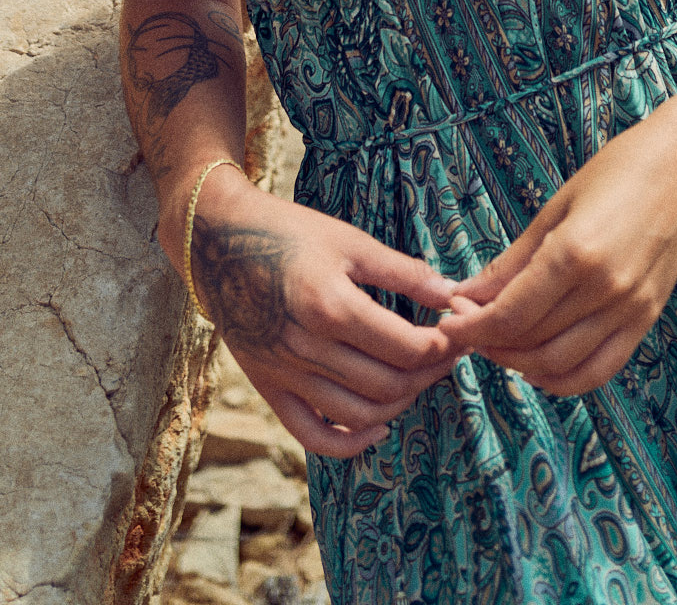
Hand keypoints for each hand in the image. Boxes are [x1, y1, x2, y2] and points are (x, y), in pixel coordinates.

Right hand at [187, 169, 458, 457]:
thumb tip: (452, 294)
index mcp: (330, 305)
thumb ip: (403, 271)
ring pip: (360, 414)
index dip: (443, 344)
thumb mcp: (349, 241)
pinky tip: (376, 428)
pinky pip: (313, 435)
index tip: (459, 330)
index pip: (407, 347)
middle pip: (389, 384)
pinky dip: (349, 443)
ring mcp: (285, 373)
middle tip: (447, 352)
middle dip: (430, 373)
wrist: (218, 242)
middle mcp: (307, 348)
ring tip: (418, 377)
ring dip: (401, 403)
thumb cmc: (288, 233)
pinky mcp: (268, 387)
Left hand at [440, 107, 676, 396]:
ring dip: (519, 363)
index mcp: (575, 254)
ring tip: (495, 342)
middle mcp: (605, 290)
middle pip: (531, 342)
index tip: (447, 321)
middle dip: (487, 341)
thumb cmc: (617, 170)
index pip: (510, 315)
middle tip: (464, 324)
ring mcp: (630, 310)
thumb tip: (467, 293)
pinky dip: (562, 378)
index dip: (471, 326)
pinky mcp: (646, 320)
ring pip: (561, 365)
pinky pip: (599, 370)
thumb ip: (512, 260)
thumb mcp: (555, 207)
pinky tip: (537, 364)